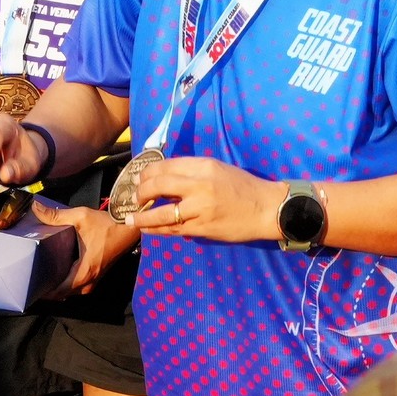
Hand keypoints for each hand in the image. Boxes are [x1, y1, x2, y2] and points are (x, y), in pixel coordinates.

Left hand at [29, 200, 137, 294]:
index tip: (32, 287)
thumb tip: (36, 208)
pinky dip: (71, 285)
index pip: (60, 291)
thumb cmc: (107, 223)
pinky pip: (82, 286)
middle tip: (34, 282)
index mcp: (84, 270)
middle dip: (50, 291)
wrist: (131, 226)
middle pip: (65, 294)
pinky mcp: (100, 274)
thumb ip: (56, 215)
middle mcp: (91, 279)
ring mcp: (97, 278)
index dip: (45, 291)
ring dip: (61, 288)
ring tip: (45, 279)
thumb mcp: (80, 217)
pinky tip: (62, 274)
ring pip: (74, 291)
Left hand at [119, 157, 294, 244]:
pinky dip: (155, 229)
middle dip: (141, 192)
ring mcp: (200, 208)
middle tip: (134, 197)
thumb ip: (193, 171)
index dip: (147, 173)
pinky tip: (146, 229)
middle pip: (158, 185)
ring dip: (141, 216)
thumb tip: (165, 178)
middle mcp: (200, 185)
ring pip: (161, 212)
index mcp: (204, 166)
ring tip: (130, 218)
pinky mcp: (202, 228)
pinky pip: (172, 229)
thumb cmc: (243, 187)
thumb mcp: (218, 169)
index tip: (139, 179)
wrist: (266, 208)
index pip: (166, 166)